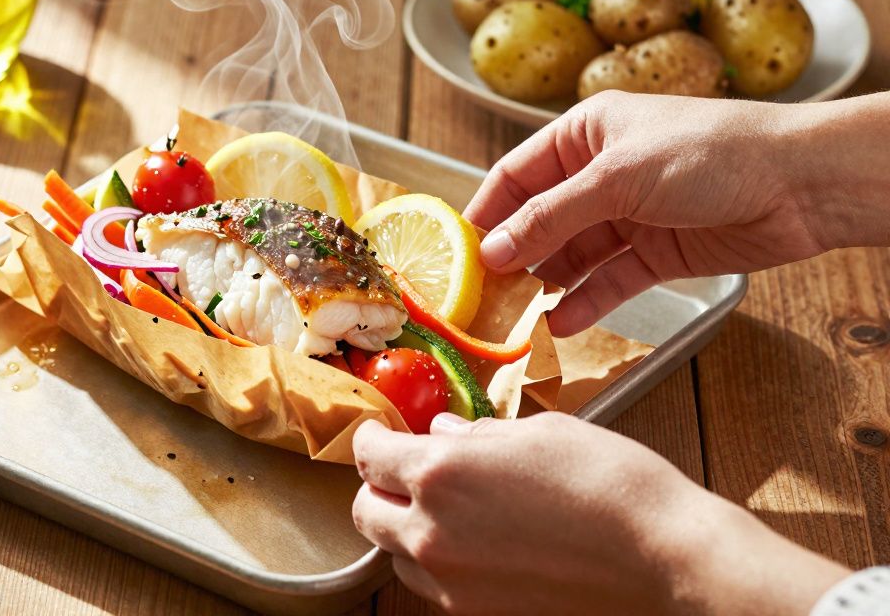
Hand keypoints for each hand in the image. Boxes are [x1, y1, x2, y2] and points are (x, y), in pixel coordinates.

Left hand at [352, 413, 848, 614]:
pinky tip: (474, 541)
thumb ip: (476, 435)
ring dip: (405, 526)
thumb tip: (443, 432)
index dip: (374, 437)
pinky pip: (430, 584)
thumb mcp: (538, 433)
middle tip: (409, 467)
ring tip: (448, 507)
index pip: (369, 454)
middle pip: (367, 509)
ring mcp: (450, 581)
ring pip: (394, 551)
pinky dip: (435, 561)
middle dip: (380, 484)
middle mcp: (430, 531)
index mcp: (439, 473)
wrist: (663, 558)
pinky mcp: (475, 612)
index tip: (384, 433)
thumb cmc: (610, 485)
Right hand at [464, 90, 889, 336]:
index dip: (486, 212)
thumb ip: (552, 217)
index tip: (456, 251)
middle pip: (540, 220)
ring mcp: (630, 214)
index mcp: (586, 133)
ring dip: (547, 285)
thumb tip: (495, 250)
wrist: (802, 183)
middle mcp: (602, 173)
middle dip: (513, 256)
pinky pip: (610, 281)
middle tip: (481, 295)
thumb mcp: (618, 178)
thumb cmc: (712, 153)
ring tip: (516, 318)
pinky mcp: (658, 252)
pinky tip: (562, 324)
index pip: (516, 174)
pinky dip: (587, 302)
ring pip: (572, 255)